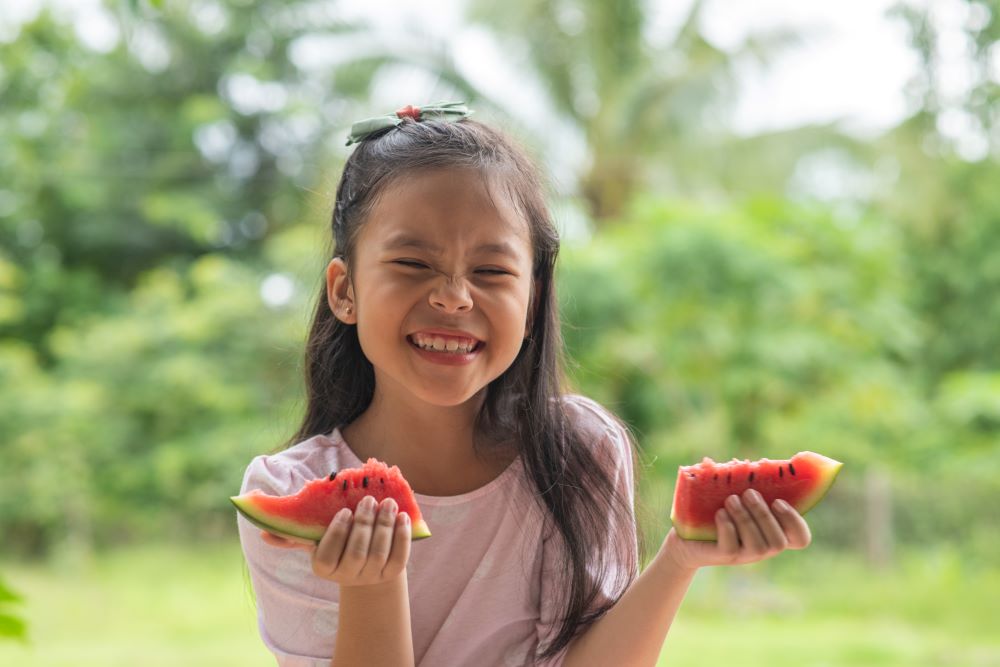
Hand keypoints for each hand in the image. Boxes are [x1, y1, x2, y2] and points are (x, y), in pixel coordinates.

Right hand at [260, 495, 411, 586]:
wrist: (365, 567)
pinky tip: (403, 516)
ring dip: (384, 526)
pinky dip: (402, 536)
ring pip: (379, 554)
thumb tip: (262, 534)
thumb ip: (292, 534)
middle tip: (369, 500)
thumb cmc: (335, 544)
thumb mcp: (315, 540)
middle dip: (364, 524)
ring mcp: (371, 577)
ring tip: (387, 502)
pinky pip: (400, 557)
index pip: (328, 555)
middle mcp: (347, 576)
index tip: (344, 511)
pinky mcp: (392, 573)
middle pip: (357, 553)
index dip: (338, 533)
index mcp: (324, 568)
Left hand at [660, 489, 811, 571]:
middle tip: (749, 494)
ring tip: (731, 500)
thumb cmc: (719, 510)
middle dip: (764, 515)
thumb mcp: (738, 497)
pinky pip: (732, 546)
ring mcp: (745, 555)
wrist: (688, 535)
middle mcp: (764, 548)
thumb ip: (750, 485)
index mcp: (773, 532)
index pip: (801, 539)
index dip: (795, 522)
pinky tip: (720, 513)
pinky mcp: (724, 556)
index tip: (779, 502)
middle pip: (779, 542)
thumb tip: (754, 464)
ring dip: (745, 519)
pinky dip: (728, 527)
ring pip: (757, 545)